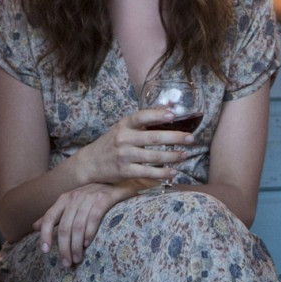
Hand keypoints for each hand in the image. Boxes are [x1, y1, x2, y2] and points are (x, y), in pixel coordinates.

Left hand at [35, 181, 133, 266]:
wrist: (119, 181)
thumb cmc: (94, 195)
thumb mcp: (72, 203)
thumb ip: (55, 215)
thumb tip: (35, 226)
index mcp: (65, 198)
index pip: (50, 217)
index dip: (46, 235)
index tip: (45, 251)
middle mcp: (76, 196)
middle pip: (65, 227)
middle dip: (64, 247)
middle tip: (66, 263)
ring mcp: (91, 197)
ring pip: (78, 226)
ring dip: (76, 246)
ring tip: (77, 259)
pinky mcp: (105, 199)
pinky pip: (94, 218)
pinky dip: (89, 233)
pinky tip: (87, 244)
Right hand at [75, 107, 194, 184]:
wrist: (90, 163)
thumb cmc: (112, 143)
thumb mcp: (123, 128)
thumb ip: (143, 121)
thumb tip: (170, 108)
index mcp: (124, 125)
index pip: (141, 116)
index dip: (157, 115)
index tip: (173, 115)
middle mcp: (123, 139)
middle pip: (153, 137)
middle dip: (174, 137)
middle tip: (190, 138)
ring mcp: (124, 156)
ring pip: (153, 156)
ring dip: (172, 156)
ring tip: (184, 155)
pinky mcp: (124, 171)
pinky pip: (148, 172)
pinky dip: (162, 173)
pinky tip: (173, 172)